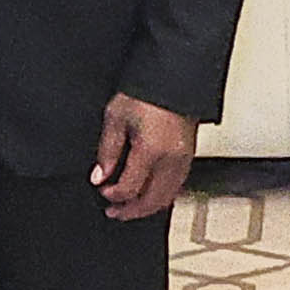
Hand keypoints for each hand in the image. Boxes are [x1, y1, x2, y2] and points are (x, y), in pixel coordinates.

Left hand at [93, 93, 198, 221]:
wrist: (174, 77)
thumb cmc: (147, 91)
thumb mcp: (116, 116)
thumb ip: (107, 150)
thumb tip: (100, 175)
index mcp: (151, 151)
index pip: (130, 188)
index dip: (113, 195)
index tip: (102, 190)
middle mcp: (171, 159)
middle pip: (151, 201)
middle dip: (130, 211)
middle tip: (114, 212)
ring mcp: (184, 159)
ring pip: (167, 198)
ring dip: (147, 207)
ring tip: (130, 208)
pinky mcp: (189, 155)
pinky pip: (176, 186)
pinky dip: (161, 196)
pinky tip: (151, 194)